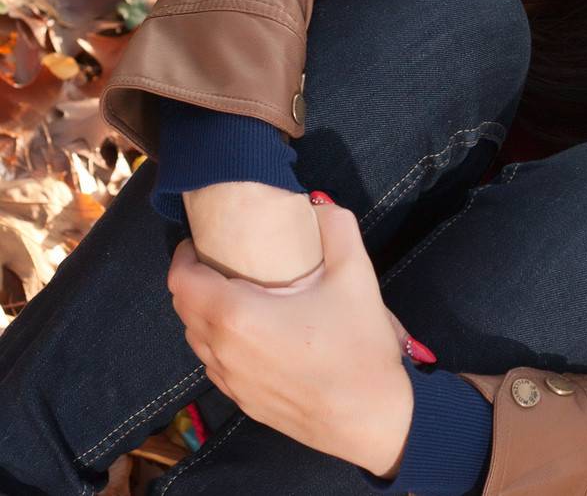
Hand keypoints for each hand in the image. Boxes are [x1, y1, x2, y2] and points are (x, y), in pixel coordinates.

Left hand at [167, 196, 413, 478]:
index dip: (184, 257)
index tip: (202, 242)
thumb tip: (318, 200)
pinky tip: (255, 335)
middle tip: (223, 262)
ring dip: (205, 314)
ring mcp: (229, 382)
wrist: (372, 418)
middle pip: (183, 309)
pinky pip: (215, 364)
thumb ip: (336, 228)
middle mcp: (221, 351)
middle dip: (194, 281)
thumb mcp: (356, 276)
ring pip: (197, 340)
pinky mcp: (243, 403)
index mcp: (236, 316)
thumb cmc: (359, 346)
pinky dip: (220, 342)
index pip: (181, 281)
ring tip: (238, 296)